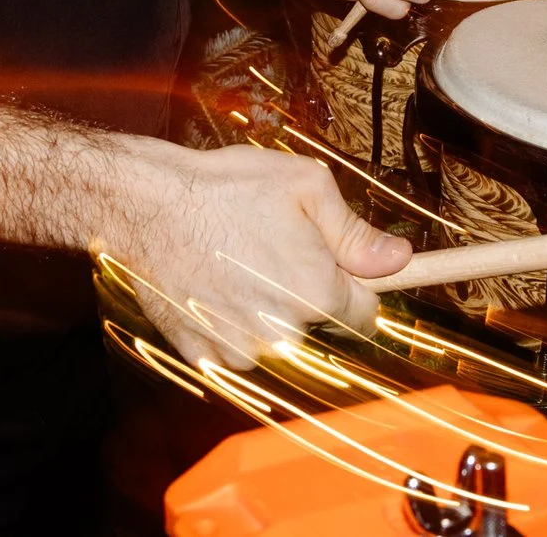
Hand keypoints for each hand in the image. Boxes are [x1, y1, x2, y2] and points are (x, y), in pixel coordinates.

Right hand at [103, 143, 410, 369]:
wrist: (146, 206)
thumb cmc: (226, 188)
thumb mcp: (306, 188)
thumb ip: (356, 233)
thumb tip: (399, 259)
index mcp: (318, 293)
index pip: (365, 314)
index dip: (355, 287)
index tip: (337, 270)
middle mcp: (285, 334)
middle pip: (318, 325)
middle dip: (307, 294)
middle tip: (272, 250)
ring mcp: (242, 351)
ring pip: (276, 339)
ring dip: (267, 312)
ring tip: (236, 263)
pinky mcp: (204, 358)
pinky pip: (235, 348)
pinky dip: (230, 324)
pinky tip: (213, 285)